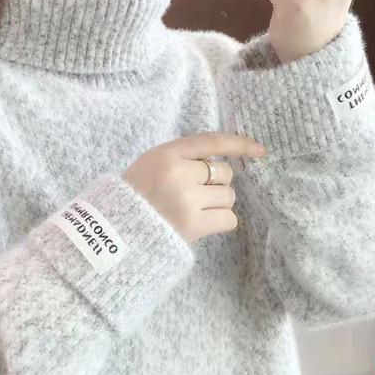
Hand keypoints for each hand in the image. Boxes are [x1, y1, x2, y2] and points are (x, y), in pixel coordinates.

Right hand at [122, 131, 266, 243]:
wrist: (114, 232)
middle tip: (194, 195)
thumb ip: (181, 158)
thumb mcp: (150, 164)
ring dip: (218, 203)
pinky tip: (203, 224)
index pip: (212, 141)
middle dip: (216, 183)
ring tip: (195, 210)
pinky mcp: (194, 224)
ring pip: (229, 196)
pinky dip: (221, 221)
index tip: (260, 151)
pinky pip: (229, 218)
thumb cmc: (133, 197)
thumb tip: (219, 162)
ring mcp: (187, 199)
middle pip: (224, 172)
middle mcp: (178, 173)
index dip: (239, 144)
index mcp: (166, 153)